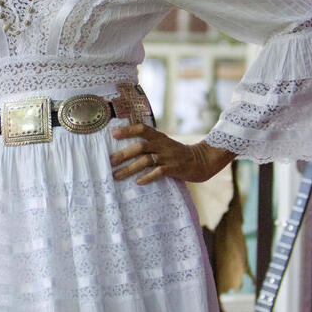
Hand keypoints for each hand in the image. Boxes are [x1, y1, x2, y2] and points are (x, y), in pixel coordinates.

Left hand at [109, 123, 234, 184]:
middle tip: (110, 162)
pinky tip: (138, 182)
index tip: (113, 134)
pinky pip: (159, 172)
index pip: (142, 129)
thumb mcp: (164, 144)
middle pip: (140, 147)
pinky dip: (148, 177)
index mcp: (159, 137)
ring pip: (146, 161)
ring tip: (117, 176)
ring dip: (130, 169)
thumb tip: (124, 150)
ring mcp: (168, 157)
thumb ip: (149, 145)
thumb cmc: (177, 154)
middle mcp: (162, 145)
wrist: (201, 161)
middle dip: (124, 154)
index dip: (128, 130)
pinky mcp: (175, 168)